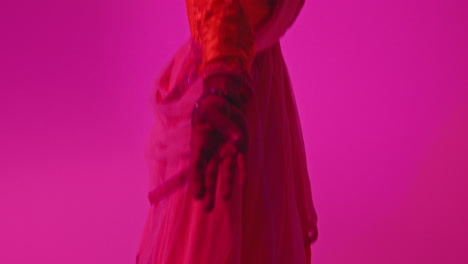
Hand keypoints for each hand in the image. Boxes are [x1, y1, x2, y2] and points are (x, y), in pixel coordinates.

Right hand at [189, 87, 248, 212]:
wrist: (224, 103)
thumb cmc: (212, 107)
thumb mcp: (213, 111)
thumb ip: (223, 125)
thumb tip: (236, 140)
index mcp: (200, 145)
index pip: (196, 165)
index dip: (195, 180)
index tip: (196, 195)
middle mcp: (212, 152)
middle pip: (209, 174)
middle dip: (208, 190)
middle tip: (207, 209)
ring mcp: (226, 151)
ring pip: (225, 171)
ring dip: (225, 185)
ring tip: (225, 199)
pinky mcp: (240, 148)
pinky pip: (242, 162)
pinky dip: (243, 172)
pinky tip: (244, 185)